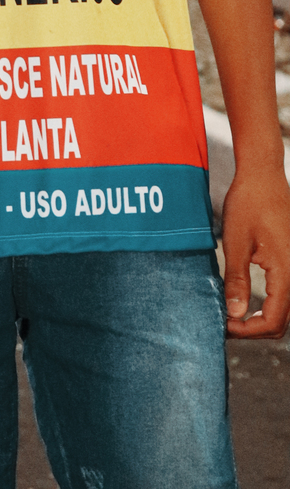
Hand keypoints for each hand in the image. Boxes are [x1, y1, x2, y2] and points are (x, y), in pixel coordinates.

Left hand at [220, 160, 289, 337]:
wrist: (264, 176)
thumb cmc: (248, 203)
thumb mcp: (235, 242)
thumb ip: (236, 281)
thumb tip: (234, 314)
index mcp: (286, 272)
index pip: (272, 321)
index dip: (247, 331)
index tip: (224, 326)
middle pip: (281, 322)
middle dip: (254, 329)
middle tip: (226, 324)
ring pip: (285, 311)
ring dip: (262, 318)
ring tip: (234, 313)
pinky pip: (285, 295)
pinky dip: (269, 305)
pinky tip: (248, 300)